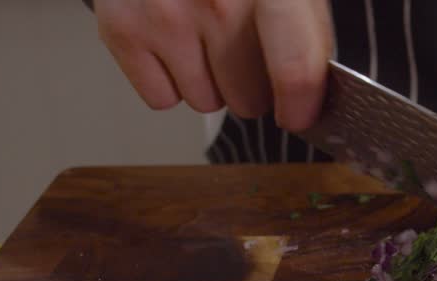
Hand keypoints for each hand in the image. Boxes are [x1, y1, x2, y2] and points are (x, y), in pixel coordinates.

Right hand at [94, 0, 332, 129]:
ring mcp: (166, 15)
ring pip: (206, 102)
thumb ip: (307, 30)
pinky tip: (174, 41)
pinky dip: (170, 80)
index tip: (298, 114)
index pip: (294, 67)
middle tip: (242, 48)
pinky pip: (162, 98)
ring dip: (210, 81)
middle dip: (251, 85)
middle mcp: (217, 0)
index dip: (300, 105)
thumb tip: (313, 95)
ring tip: (204, 35)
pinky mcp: (123, 27)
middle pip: (248, 99)